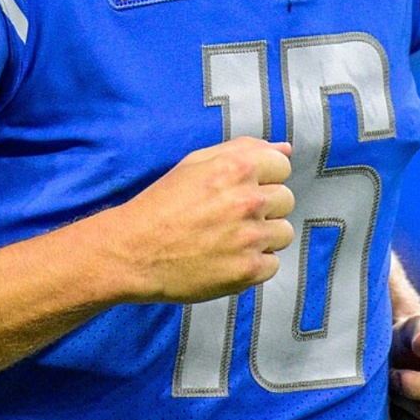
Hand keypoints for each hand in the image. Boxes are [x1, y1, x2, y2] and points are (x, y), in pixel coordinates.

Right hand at [93, 137, 295, 303]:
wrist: (133, 252)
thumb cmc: (161, 205)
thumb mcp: (195, 164)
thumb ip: (243, 150)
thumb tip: (285, 149)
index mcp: (236, 168)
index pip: (282, 166)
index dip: (263, 178)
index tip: (241, 190)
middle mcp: (248, 201)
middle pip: (286, 200)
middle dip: (264, 207)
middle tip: (230, 217)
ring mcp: (250, 238)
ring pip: (283, 233)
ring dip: (263, 236)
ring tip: (230, 239)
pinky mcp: (248, 270)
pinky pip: (273, 265)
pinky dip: (254, 265)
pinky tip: (228, 259)